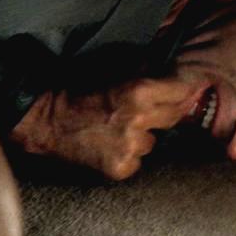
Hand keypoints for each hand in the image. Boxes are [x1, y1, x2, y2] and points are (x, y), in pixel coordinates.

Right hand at [11, 77, 206, 179]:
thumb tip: (170, 67)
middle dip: (166, 111)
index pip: (181, 91)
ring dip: (143, 135)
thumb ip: (144, 69)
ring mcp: (131, 148)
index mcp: (139, 92)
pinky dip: (129, 155)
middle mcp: (139, 121)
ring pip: (154, 141)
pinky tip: (110, 146)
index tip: (188, 88)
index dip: (185, 89)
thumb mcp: (113, 69)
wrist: (47, 121)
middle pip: (174, 116)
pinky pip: (138, 160)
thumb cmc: (78, 91)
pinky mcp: (121, 168)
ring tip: (119, 129)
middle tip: (147, 108)